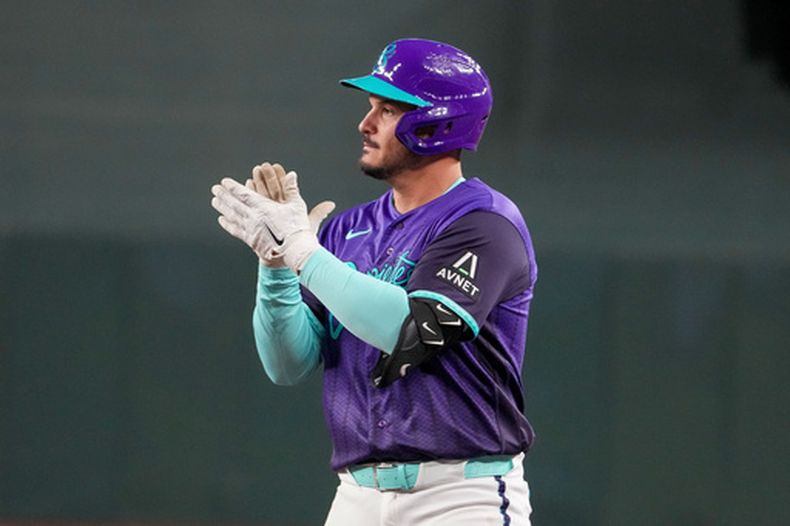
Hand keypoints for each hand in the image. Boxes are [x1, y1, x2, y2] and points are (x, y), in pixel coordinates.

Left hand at [211, 168, 334, 271]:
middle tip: (215, 189)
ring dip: (222, 208)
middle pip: (234, 204)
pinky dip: (228, 225)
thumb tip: (291, 175)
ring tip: (215, 201)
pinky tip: (222, 220)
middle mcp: (253, 218)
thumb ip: (292, 189)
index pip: (244, 194)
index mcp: (263, 208)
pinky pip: (236, 231)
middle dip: (223, 195)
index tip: (225, 182)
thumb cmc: (298, 229)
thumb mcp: (297, 206)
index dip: (233, 187)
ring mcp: (251, 230)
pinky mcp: (251, 241)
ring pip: (232, 216)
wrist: (296, 251)